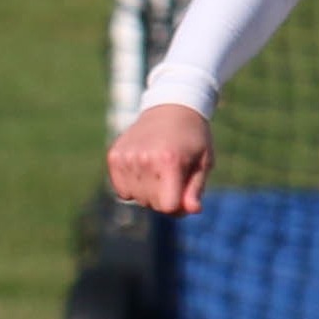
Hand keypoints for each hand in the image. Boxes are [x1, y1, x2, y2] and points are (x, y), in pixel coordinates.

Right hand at [106, 102, 214, 216]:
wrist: (170, 108)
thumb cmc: (192, 138)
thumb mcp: (204, 162)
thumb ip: (196, 189)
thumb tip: (193, 210)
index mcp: (169, 161)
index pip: (168, 206)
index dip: (179, 204)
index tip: (185, 190)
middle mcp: (144, 159)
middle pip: (152, 204)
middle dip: (165, 197)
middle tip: (173, 175)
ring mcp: (126, 157)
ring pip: (136, 198)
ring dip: (148, 192)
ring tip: (158, 169)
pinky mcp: (114, 157)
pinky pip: (122, 191)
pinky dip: (133, 186)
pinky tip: (143, 169)